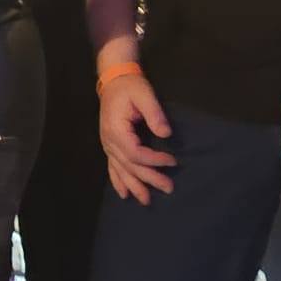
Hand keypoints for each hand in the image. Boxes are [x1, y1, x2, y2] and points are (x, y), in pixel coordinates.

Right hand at [99, 71, 175, 203]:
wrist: (114, 80)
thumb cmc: (130, 87)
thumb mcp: (144, 95)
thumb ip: (154, 114)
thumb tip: (166, 134)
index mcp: (116, 130)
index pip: (136, 153)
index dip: (154, 160)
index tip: (173, 161)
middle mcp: (109, 142)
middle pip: (129, 166)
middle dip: (148, 179)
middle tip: (168, 188)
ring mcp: (107, 145)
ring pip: (120, 171)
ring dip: (133, 186)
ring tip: (146, 201)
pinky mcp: (109, 146)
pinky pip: (112, 168)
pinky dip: (118, 182)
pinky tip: (124, 194)